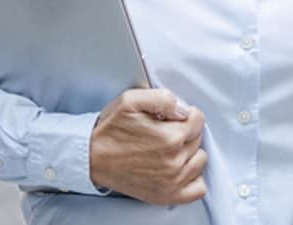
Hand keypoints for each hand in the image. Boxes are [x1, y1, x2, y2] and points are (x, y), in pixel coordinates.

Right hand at [88, 88, 206, 205]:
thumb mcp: (130, 100)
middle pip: (198, 139)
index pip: (198, 120)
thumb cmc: (110, 130)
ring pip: (200, 161)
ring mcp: (172, 181)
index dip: (184, 114)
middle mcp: (174, 161)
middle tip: (164, 130)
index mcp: (169, 137)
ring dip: (189, 152)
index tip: (171, 116)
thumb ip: (162, 98)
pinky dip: (192, 177)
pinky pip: (198, 189)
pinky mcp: (167, 195)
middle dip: (185, 131)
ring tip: (169, 148)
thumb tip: (183, 108)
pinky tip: (178, 168)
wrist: (92, 157)